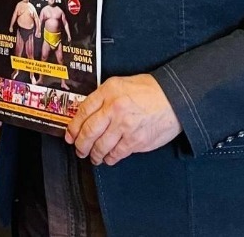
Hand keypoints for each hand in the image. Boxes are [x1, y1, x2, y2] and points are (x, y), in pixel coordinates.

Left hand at [65, 74, 181, 165]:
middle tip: (78, 149)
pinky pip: (117, 154)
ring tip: (92, 157)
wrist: (173, 99)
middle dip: (80, 144)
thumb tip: (87, 114)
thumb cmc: (147, 90)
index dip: (73, 126)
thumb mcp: (120, 84)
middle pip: (89, 131)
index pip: (83, 110)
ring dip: (94, 154)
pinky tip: (108, 158)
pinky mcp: (136, 141)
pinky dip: (110, 158)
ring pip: (101, 146)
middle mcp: (114, 108)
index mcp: (108, 91)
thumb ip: (103, 97)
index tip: (70, 135)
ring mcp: (125, 126)